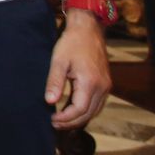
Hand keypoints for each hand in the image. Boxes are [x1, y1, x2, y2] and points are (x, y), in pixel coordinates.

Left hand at [46, 12, 110, 128]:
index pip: (79, 110)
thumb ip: (54, 82)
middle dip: (71, 122)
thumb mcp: (58, 61)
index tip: (51, 119)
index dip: (65, 118)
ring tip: (61, 120)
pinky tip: (72, 110)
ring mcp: (106, 86)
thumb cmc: (72, 43)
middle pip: (88, 114)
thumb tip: (49, 102)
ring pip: (94, 111)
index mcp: (90, 83)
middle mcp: (102, 87)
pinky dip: (86, 110)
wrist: (88, 30)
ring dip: (79, 118)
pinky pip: (97, 104)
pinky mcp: (105, 84)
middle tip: (54, 124)